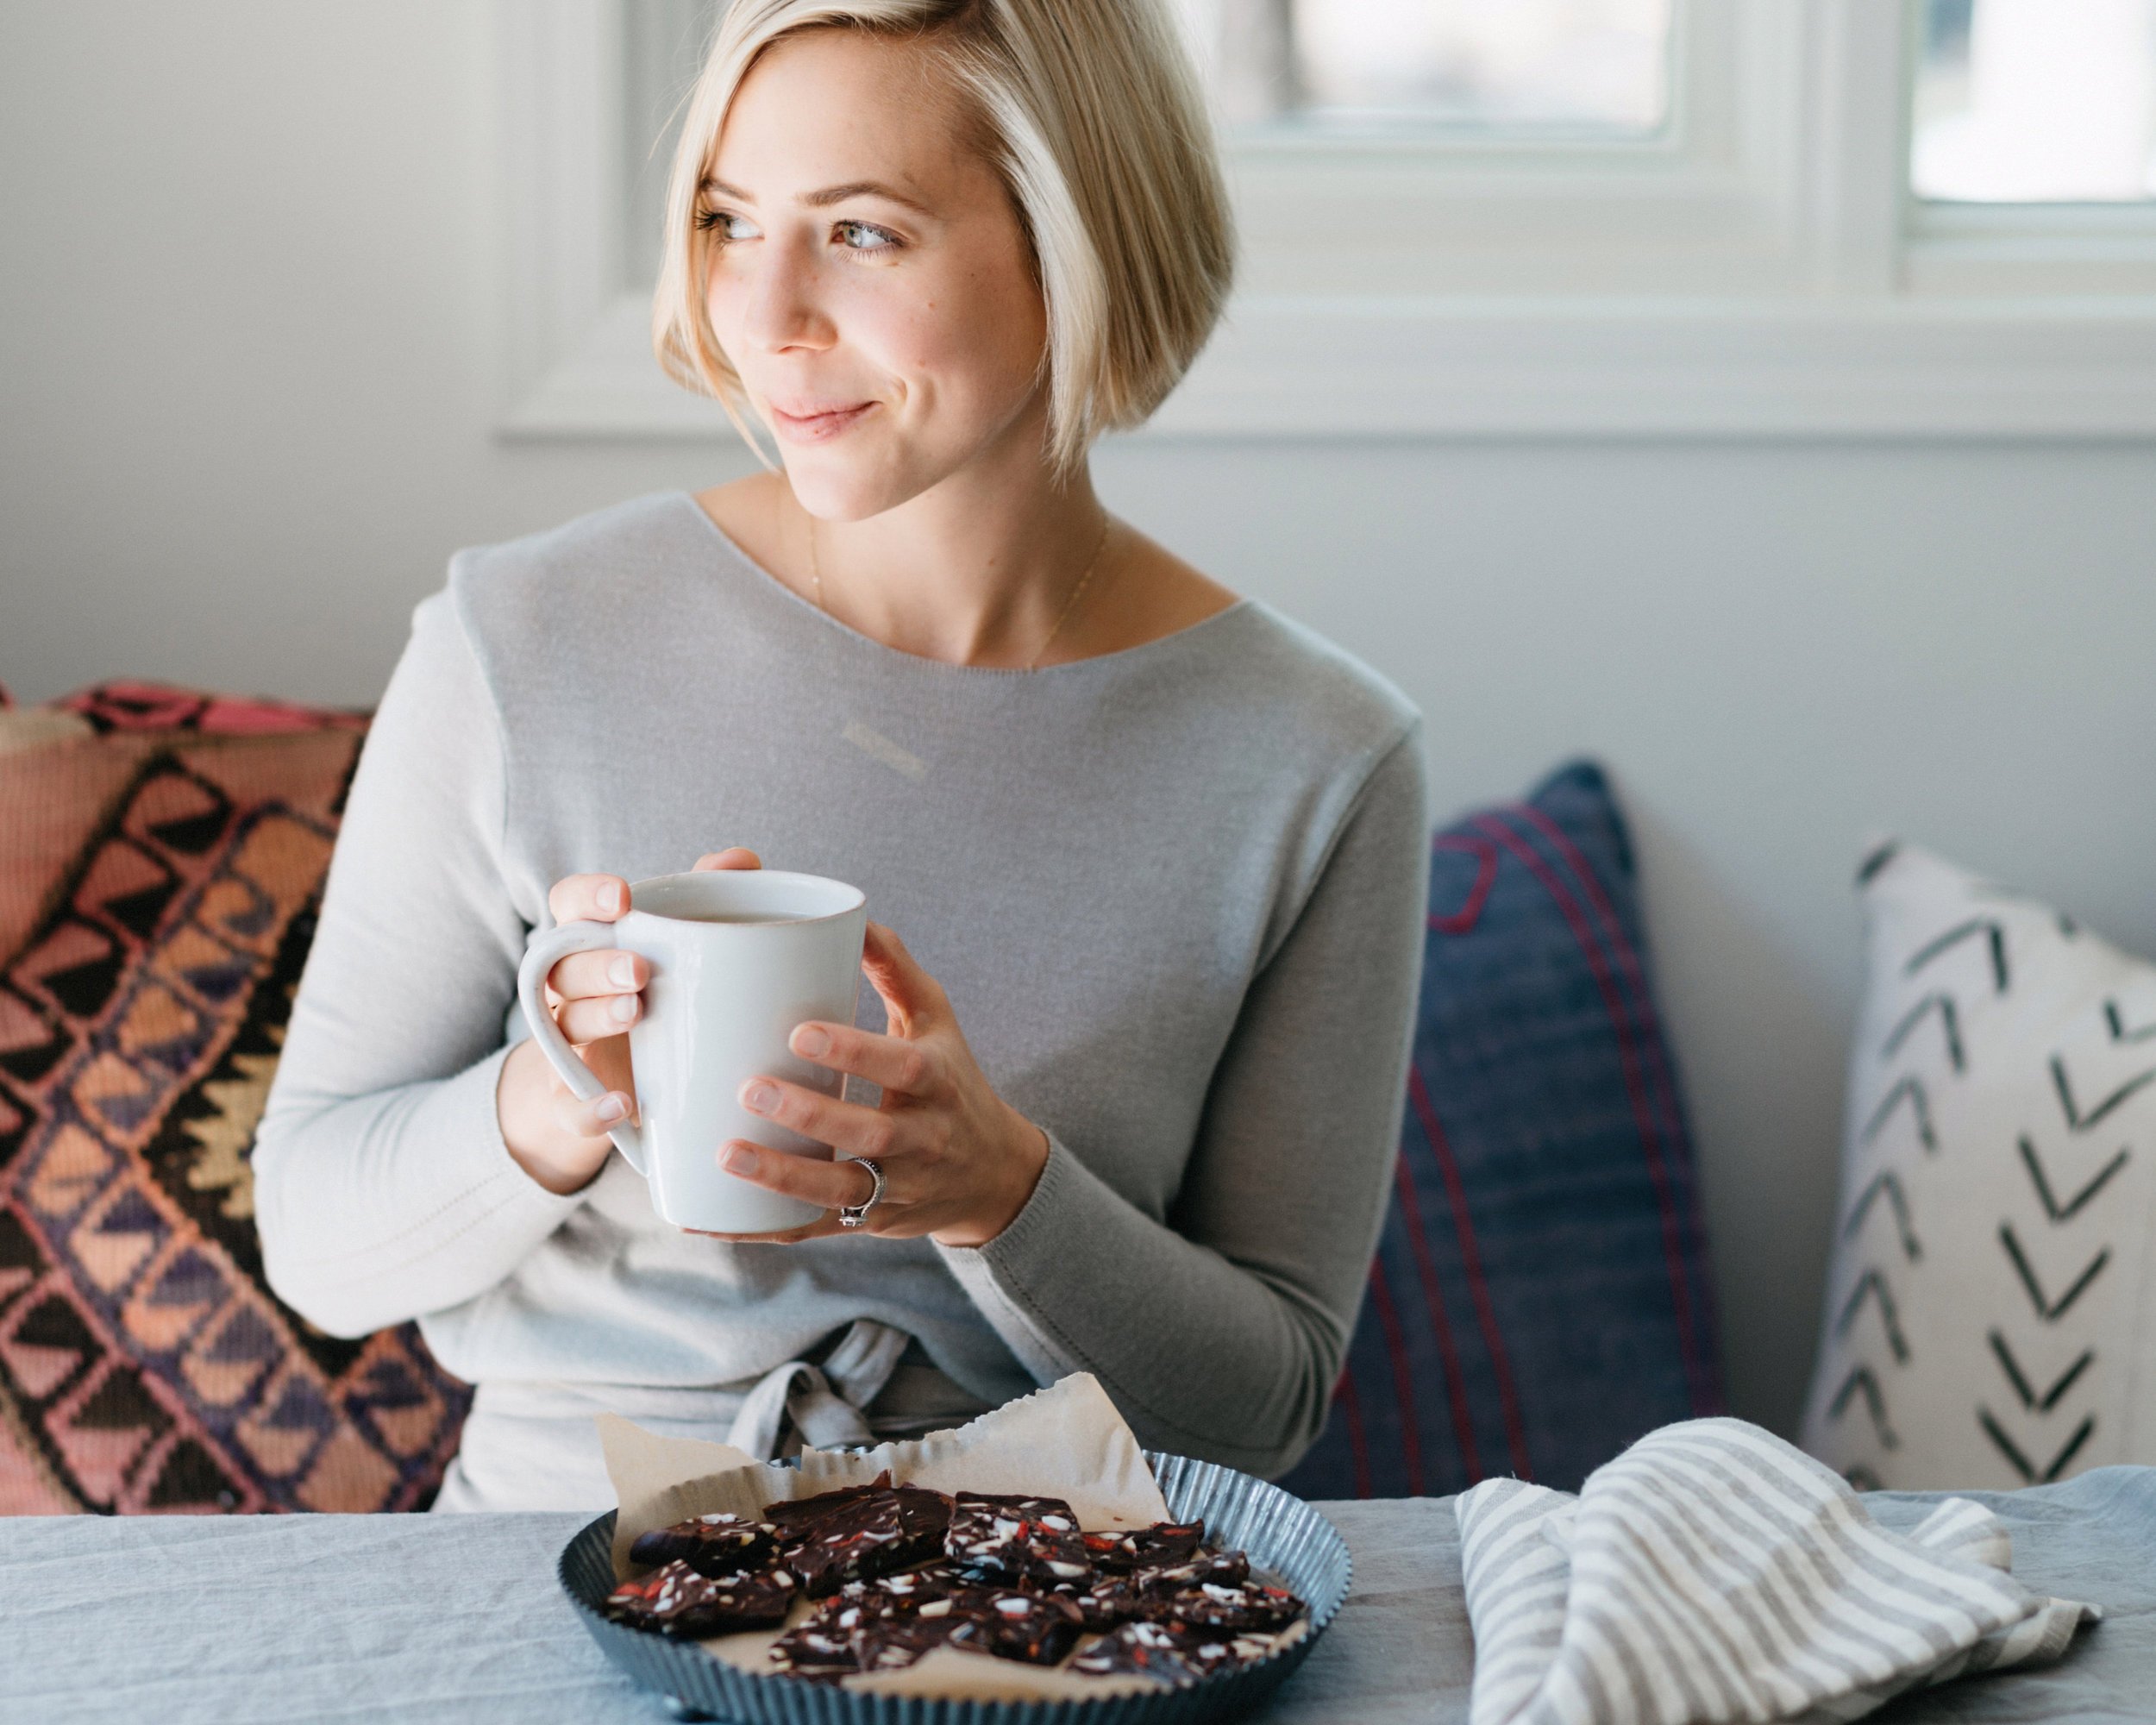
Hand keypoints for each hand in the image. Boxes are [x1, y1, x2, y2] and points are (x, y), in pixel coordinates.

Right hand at [496, 847, 763, 1193]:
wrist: (632, 1091)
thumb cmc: (668, 998)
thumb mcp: (689, 951)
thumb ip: (712, 901)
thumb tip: (741, 859)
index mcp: (595, 943)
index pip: (567, 904)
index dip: (585, 896)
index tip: (621, 896)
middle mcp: (573, 990)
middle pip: (563, 967)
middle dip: (597, 964)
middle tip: (640, 968)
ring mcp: (571, 1046)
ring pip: (564, 1026)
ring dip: (597, 1016)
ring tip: (636, 1012)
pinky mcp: (576, 1101)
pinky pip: (569, 1108)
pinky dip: (588, 1109)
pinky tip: (619, 1106)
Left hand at [700, 921, 1049, 1247]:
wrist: (993, 1174)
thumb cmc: (954, 1081)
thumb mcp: (937, 1021)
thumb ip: (896, 969)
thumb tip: (854, 916)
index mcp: (937, 1081)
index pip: (901, 1068)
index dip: (854, 1052)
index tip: (799, 1032)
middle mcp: (923, 1139)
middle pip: (869, 1134)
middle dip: (810, 1115)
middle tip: (749, 1087)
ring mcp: (898, 1188)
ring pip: (841, 1189)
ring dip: (781, 1177)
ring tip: (725, 1154)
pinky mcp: (872, 1222)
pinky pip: (817, 1230)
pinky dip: (765, 1229)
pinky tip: (712, 1220)